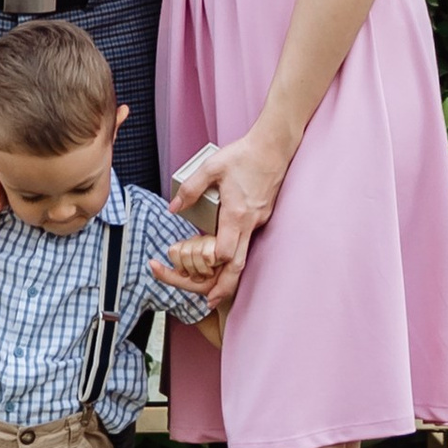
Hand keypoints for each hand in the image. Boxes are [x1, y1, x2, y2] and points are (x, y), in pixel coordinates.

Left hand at [148, 236, 219, 296]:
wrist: (227, 295)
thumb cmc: (208, 287)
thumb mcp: (185, 282)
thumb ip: (167, 275)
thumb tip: (151, 264)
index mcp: (190, 245)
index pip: (174, 251)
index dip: (181, 268)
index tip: (192, 276)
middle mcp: (201, 239)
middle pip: (184, 252)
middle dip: (193, 271)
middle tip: (204, 275)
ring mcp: (213, 238)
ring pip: (195, 252)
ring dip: (203, 269)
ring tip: (212, 271)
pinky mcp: (224, 241)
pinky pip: (208, 254)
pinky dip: (212, 266)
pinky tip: (219, 267)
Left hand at [167, 122, 293, 314]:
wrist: (274, 147)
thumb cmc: (244, 155)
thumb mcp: (212, 166)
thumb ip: (191, 187)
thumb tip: (174, 207)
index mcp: (236, 214)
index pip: (226, 250)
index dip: (213, 262)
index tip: (201, 269)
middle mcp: (250, 222)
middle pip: (239, 263)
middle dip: (225, 285)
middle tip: (212, 301)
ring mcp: (259, 220)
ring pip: (245, 253)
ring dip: (231, 272)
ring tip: (217, 285)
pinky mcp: (263, 215)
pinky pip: (249, 239)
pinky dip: (238, 251)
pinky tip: (229, 250)